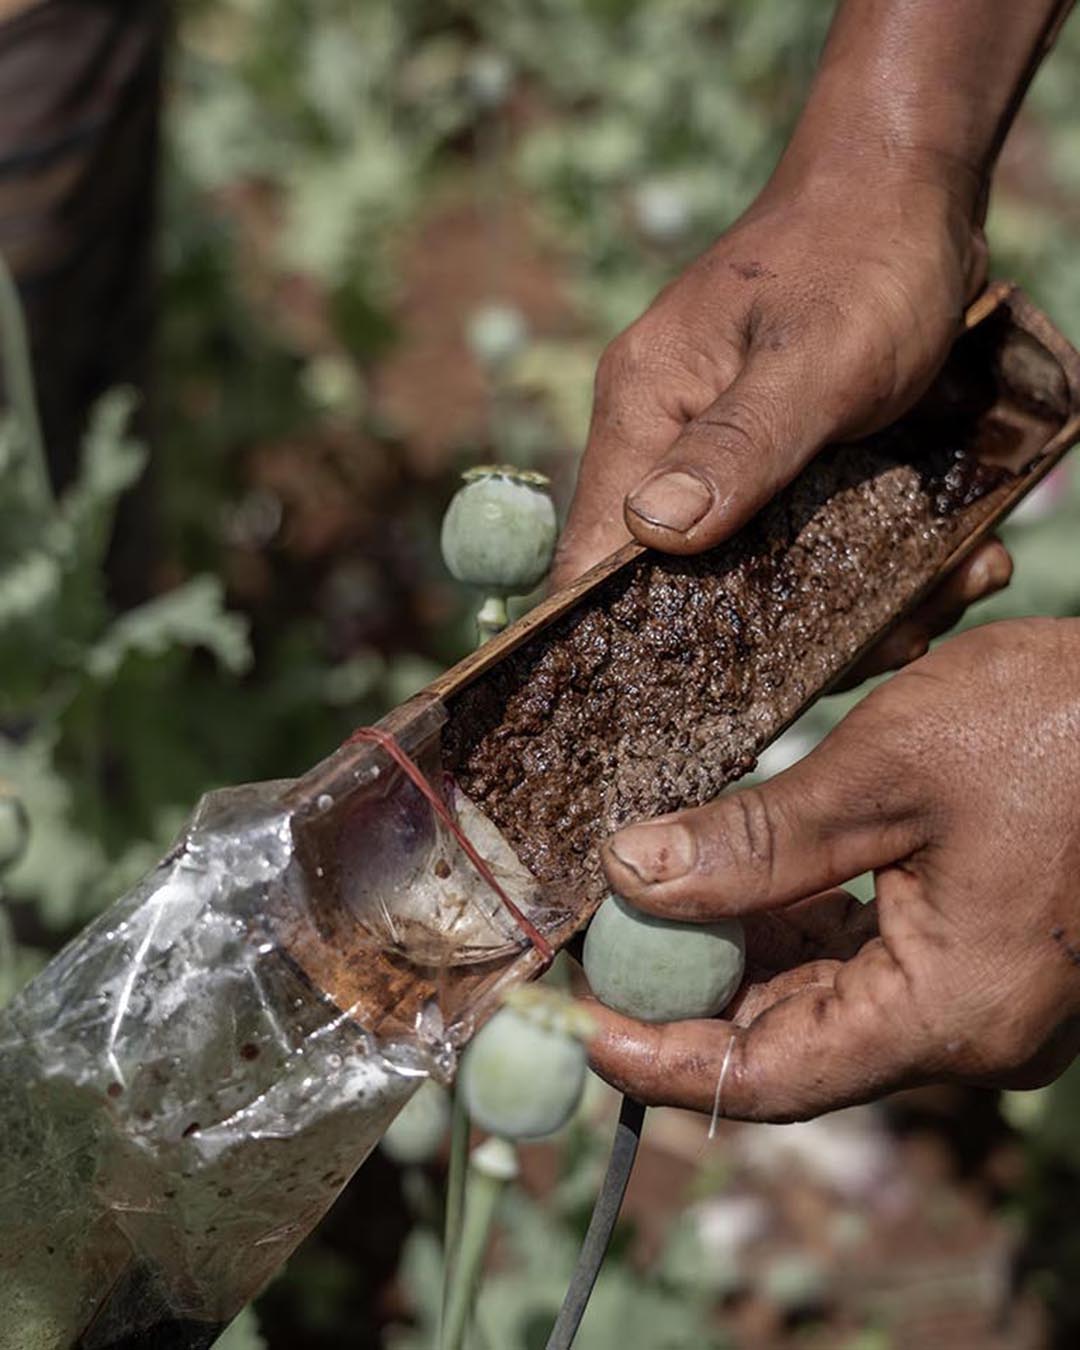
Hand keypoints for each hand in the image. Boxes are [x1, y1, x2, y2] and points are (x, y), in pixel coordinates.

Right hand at [553, 165, 1010, 679]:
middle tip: (875, 643)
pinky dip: (866, 575)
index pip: (594, 554)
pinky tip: (940, 571)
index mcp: (644, 413)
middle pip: (681, 584)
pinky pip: (800, 547)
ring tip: (934, 601)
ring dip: (842, 609)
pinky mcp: (775, 469)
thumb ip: (739, 442)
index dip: (616, 637)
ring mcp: (723, 461)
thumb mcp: (814, 356)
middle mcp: (668, 446)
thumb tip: (654, 537)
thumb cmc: (858, 255)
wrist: (907, 190)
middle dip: (769, 635)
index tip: (679, 703)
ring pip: (752, 576)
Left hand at [585, 619, 1079, 1121]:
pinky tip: (735, 878)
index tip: (572, 1021)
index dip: (658, 1059)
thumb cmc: (1059, 726)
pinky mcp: (988, 950)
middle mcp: (971, 1029)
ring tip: (645, 904)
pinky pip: (868, 961)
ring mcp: (986, 994)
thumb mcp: (882, 776)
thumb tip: (632, 875)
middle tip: (593, 944)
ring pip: (825, 1000)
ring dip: (736, 954)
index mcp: (951, 1014)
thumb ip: (753, 840)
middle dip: (685, 995)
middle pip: (790, 1043)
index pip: (767, 1080)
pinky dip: (795, 926)